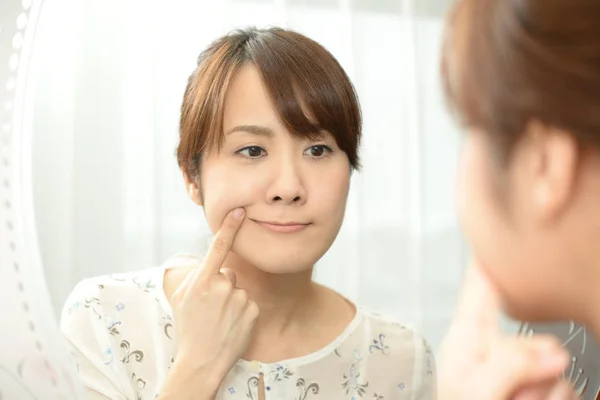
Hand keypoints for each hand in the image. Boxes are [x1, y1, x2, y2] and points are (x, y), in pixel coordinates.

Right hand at [169, 208, 258, 384]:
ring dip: (232, 300)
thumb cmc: (189, 328)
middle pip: (228, 274)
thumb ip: (197, 277)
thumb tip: (211, 264)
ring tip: (220, 320)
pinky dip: (243, 312)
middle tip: (211, 309)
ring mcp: (239, 299)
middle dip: (222, 286)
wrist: (202, 361)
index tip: (240, 210)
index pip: (218, 248)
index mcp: (202, 281)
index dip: (230, 227)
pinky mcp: (252, 311)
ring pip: (238, 289)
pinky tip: (232, 325)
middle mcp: (222, 287)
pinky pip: (249, 302)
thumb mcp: (182, 299)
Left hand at [438, 263, 576, 399]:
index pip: (481, 287)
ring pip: (557, 367)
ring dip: (541, 391)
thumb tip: (554, 353)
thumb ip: (509, 364)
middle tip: (513, 391)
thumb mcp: (474, 387)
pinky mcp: (536, 386)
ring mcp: (517, 369)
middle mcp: (495, 348)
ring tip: (513, 399)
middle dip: (535, 367)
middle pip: (540, 339)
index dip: (490, 260)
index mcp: (468, 336)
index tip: (494, 239)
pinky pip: (566, 388)